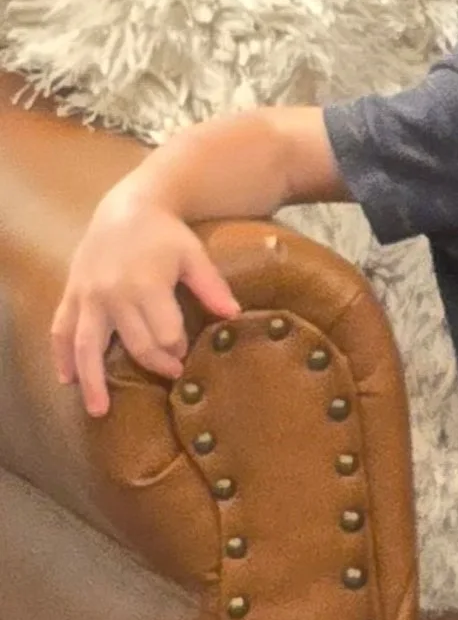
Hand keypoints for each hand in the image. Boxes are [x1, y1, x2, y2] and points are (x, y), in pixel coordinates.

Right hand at [50, 172, 241, 417]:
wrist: (126, 209)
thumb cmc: (164, 234)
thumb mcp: (193, 254)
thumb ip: (211, 286)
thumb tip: (234, 316)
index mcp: (146, 286)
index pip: (164, 333)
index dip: (177, 348)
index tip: (185, 355)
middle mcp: (113, 296)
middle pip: (134, 343)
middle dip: (155, 362)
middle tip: (172, 373)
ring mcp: (87, 298)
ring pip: (87, 347)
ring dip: (93, 381)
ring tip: (99, 410)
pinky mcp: (71, 296)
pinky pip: (60, 331)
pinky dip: (61, 357)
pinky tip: (68, 380)